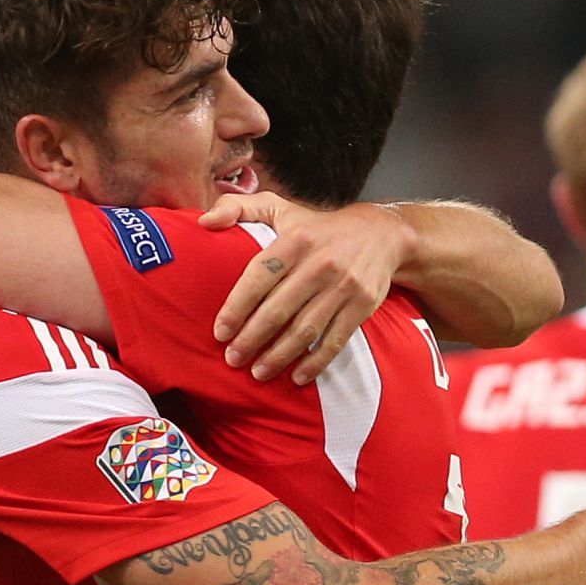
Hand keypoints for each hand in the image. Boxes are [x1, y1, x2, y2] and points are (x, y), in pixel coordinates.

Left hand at [198, 193, 414, 383]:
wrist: (381, 235)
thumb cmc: (318, 228)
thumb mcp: (280, 208)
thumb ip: (239, 208)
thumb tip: (204, 223)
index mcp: (294, 241)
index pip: (258, 277)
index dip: (236, 308)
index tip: (220, 332)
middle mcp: (319, 264)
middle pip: (278, 310)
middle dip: (252, 339)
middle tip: (233, 359)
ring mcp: (343, 287)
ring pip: (305, 330)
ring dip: (279, 356)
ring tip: (258, 373)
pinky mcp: (362, 306)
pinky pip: (334, 340)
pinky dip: (315, 362)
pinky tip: (297, 377)